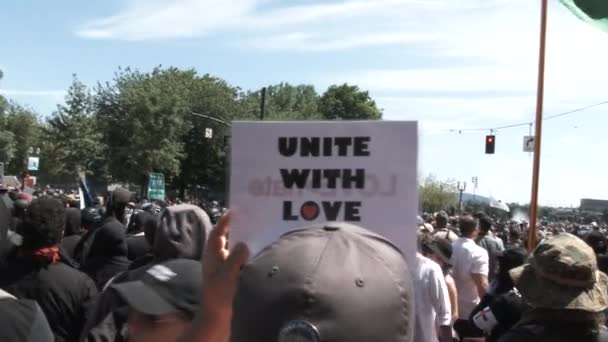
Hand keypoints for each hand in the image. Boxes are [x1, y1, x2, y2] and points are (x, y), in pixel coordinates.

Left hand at [181, 211, 249, 341]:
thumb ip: (236, 256)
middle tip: (250, 219)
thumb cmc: (219, 295)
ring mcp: (223, 269)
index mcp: (212, 255)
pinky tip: (259, 255)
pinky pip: (239, 262)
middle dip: (236, 229)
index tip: (235, 210)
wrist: (217, 317)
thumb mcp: (228, 274)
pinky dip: (247, 256)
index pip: (217, 232)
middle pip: (226, 239)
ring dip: (243, 243)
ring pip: (234, 250)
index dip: (225, 221)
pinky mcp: (230, 278)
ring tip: (258, 233)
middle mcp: (217, 259)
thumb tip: (244, 244)